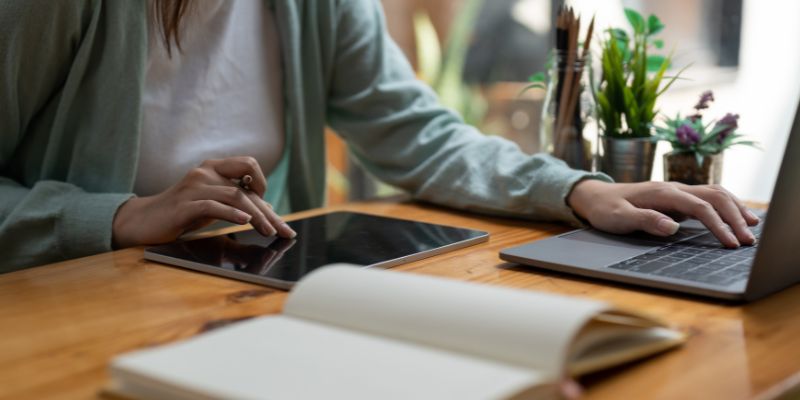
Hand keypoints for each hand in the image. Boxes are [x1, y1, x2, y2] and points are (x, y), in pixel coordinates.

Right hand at [112, 157, 295, 247]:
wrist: (143, 221)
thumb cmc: (181, 212)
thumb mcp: (213, 204)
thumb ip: (236, 202)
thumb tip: (268, 208)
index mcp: (213, 167)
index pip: (249, 167)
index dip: (265, 186)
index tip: (273, 212)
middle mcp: (205, 171)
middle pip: (246, 186)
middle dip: (268, 211)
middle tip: (284, 231)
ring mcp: (194, 187)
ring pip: (235, 196)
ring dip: (257, 216)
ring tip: (269, 232)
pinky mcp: (184, 205)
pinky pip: (213, 206)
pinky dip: (232, 214)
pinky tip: (245, 222)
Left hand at [567, 180, 759, 247]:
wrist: (596, 197)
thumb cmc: (606, 209)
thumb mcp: (619, 218)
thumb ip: (646, 220)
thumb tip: (672, 227)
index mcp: (663, 193)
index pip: (700, 206)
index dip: (718, 224)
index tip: (730, 243)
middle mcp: (674, 188)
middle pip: (715, 197)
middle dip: (734, 217)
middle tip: (749, 240)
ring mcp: (677, 192)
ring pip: (715, 194)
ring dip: (735, 209)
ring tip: (752, 227)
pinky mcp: (677, 198)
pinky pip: (708, 198)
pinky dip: (726, 206)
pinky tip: (737, 217)